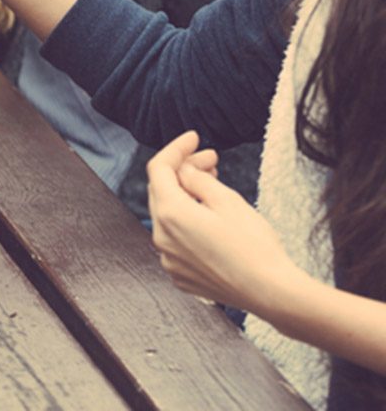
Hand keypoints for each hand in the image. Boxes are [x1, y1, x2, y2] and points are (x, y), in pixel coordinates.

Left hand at [148, 131, 300, 315]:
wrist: (273, 294)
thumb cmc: (255, 246)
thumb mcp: (227, 200)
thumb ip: (197, 178)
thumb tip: (183, 171)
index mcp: (170, 214)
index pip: (159, 168)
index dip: (176, 148)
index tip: (194, 137)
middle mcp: (162, 238)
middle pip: (162, 190)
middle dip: (183, 170)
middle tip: (210, 159)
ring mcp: (169, 259)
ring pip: (168, 215)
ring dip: (186, 195)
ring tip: (213, 183)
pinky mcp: (181, 275)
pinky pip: (176, 239)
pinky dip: (187, 221)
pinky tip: (209, 215)